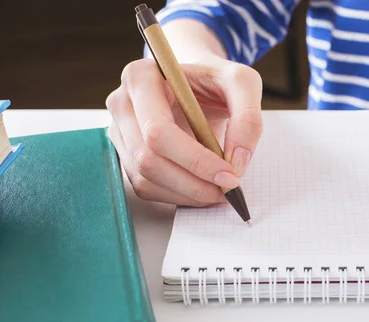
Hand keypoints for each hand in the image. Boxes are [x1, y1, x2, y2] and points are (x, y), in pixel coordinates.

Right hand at [106, 56, 262, 206]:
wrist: (199, 85)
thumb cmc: (216, 80)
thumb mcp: (242, 83)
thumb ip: (247, 118)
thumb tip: (237, 163)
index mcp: (141, 77)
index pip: (159, 131)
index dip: (195, 160)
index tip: (229, 174)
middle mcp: (122, 104)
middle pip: (148, 159)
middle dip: (193, 182)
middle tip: (228, 189)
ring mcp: (121, 132)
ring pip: (146, 178)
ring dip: (187, 193)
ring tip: (219, 190)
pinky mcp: (127, 155)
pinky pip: (148, 187)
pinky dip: (179, 196)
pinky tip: (202, 188)